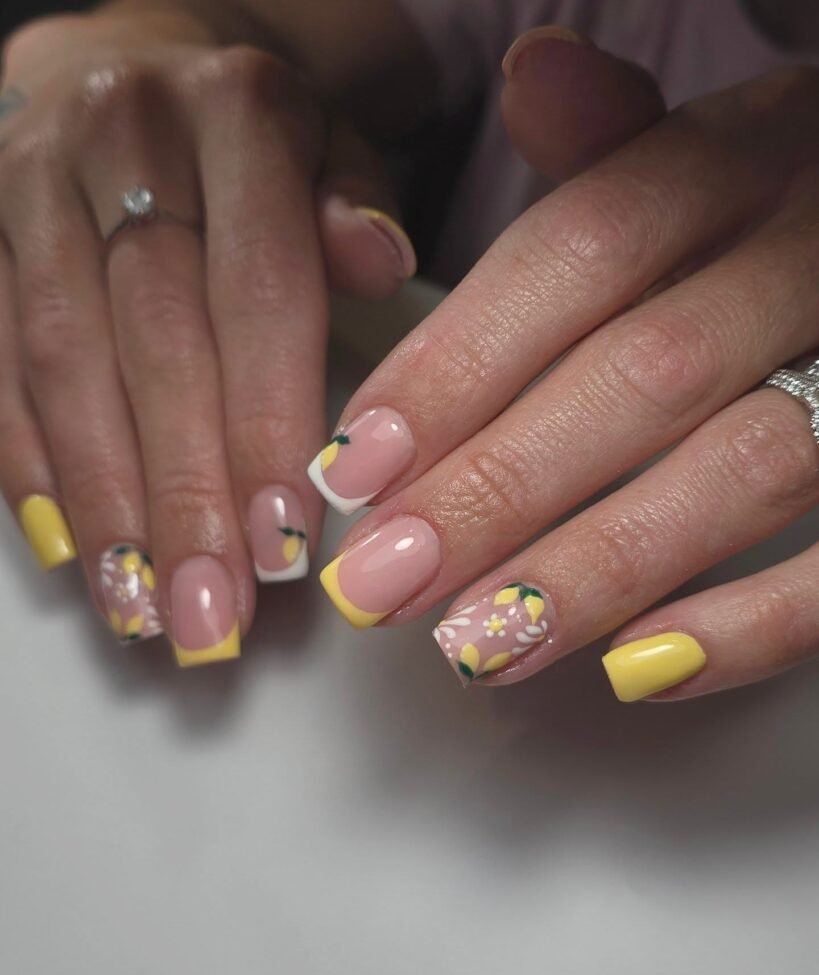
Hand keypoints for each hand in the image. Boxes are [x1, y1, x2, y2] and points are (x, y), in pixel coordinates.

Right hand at [0, 12, 414, 662]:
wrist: (136, 73)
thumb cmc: (259, 144)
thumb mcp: (334, 146)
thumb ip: (358, 204)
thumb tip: (378, 261)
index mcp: (238, 114)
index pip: (260, 289)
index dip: (268, 423)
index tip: (284, 543)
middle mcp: (124, 137)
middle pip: (154, 339)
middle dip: (184, 492)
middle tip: (213, 612)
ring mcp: (32, 183)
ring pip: (61, 359)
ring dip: (104, 498)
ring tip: (143, 606)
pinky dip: (25, 459)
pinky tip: (69, 546)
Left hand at [311, 30, 818, 701]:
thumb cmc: (786, 211)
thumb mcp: (708, 153)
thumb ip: (613, 149)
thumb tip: (534, 74)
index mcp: (745, 162)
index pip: (579, 251)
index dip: (457, 363)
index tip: (356, 467)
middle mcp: (812, 254)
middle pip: (644, 373)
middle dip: (499, 488)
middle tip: (383, 586)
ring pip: (744, 468)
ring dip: (598, 567)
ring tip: (479, 646)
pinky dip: (752, 624)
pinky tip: (635, 670)